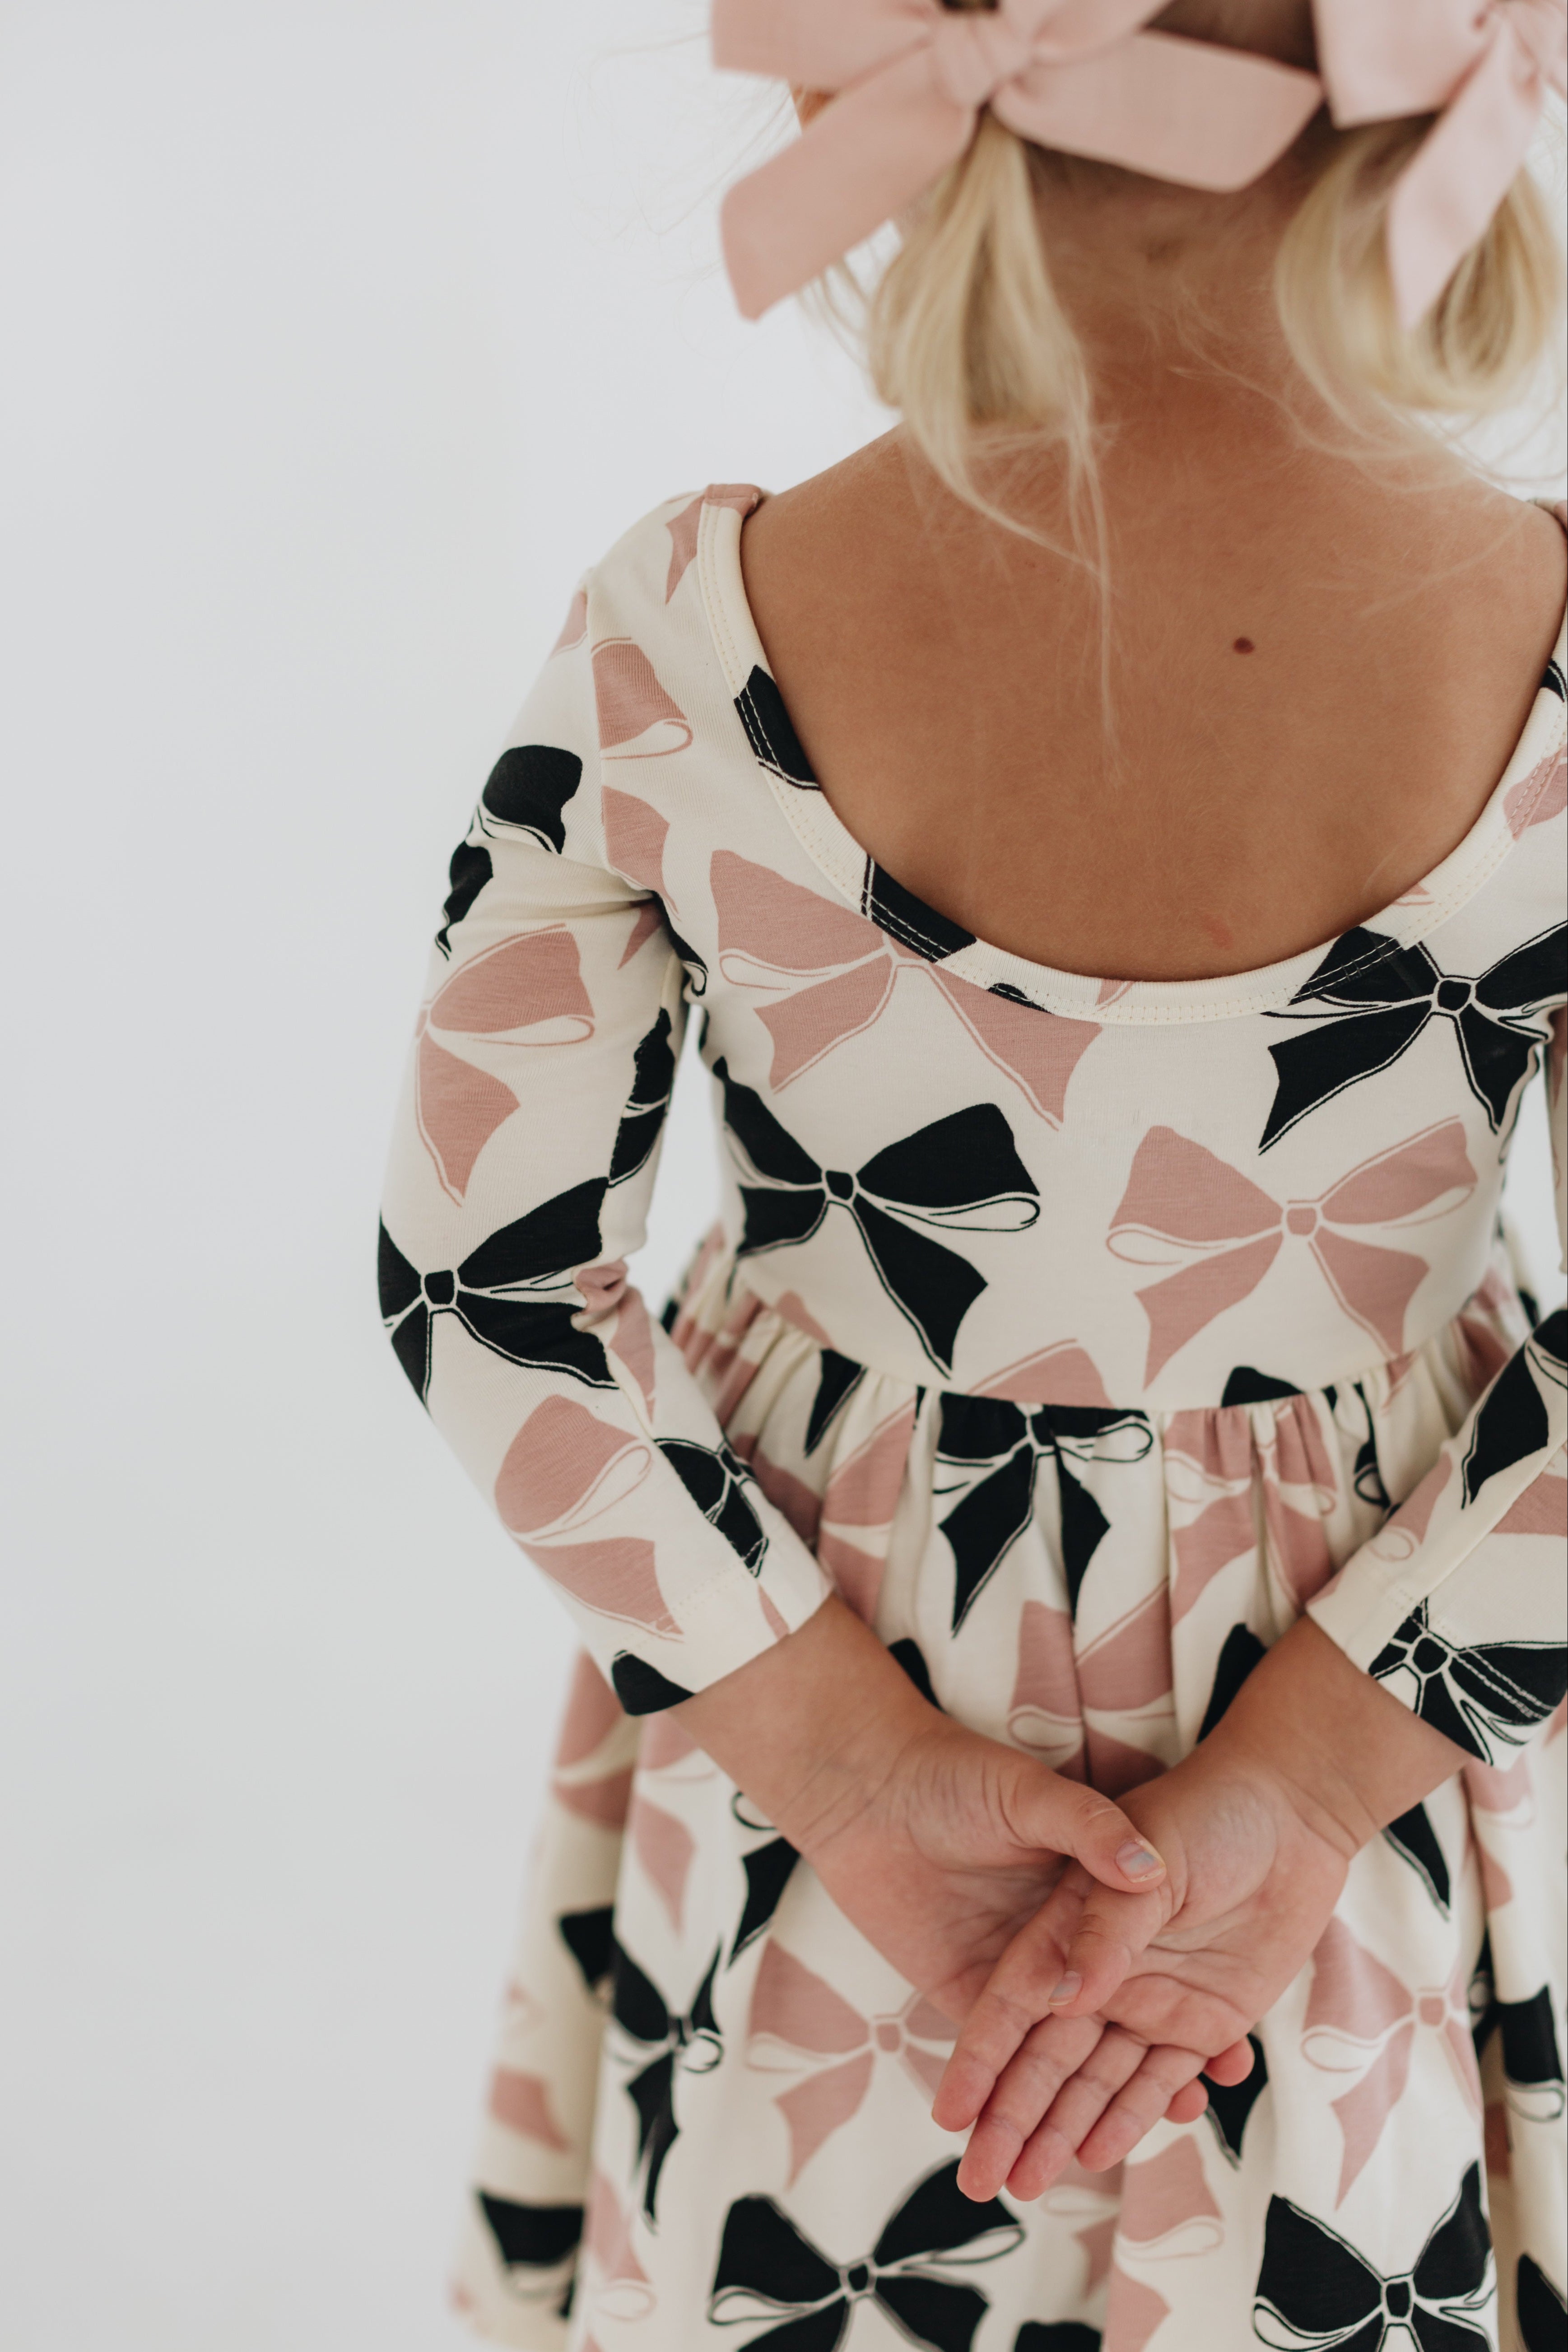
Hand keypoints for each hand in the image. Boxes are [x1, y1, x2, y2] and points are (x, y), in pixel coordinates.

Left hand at [674, 1599, 1207, 2121]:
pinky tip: (1052, 2134)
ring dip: (1083, 2104)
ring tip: (1127, 2141)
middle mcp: (1056, 1943)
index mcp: (1085, 1896)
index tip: (1228, 2055)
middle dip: (1148, 2073)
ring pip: (1056, 2054)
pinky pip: (997, 2058)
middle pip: (1108, 2021)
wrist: (869, 1789)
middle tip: (1192, 2110)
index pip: (1146, 1968)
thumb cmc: (954, 1776)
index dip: (1185, 2012)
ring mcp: (1010, 1973)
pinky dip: (1021, 2099)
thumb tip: (1145, 1868)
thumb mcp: (1030, 1794)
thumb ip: (1085, 1826)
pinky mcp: (962, 1992)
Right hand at [935, 1618, 1471, 2201]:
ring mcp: (1150, 2000)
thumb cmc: (1208, 1814)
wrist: (1288, 1813)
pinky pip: (1160, 2080)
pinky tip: (1099, 2152)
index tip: (950, 2114)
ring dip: (1062, 2132)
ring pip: (1094, 2082)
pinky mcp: (1202, 2018)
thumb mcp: (1151, 1856)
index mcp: (1068, 1925)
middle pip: (1045, 2058)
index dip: (980, 2059)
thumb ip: (1107, 1928)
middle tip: (981, 2183)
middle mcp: (1100, 1972)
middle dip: (1011, 2120)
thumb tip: (1068, 2000)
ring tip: (1028, 2187)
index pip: (1013, 2004)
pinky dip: (1132, 2117)